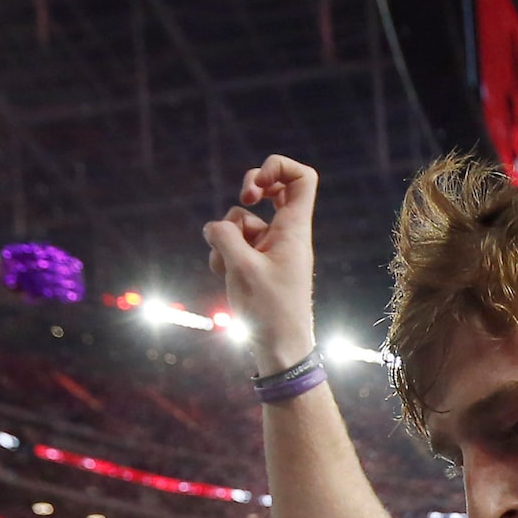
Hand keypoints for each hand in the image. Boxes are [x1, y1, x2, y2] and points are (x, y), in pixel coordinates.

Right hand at [202, 155, 318, 373]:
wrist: (279, 350)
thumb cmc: (270, 312)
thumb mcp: (242, 268)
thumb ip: (225, 237)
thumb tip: (214, 226)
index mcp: (294, 231)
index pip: (302, 179)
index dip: (278, 167)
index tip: (257, 183)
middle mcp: (286, 236)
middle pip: (273, 190)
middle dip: (249, 189)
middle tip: (246, 199)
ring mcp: (270, 250)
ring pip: (242, 223)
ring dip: (227, 236)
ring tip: (229, 266)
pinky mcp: (257, 266)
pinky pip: (235, 247)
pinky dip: (224, 256)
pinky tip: (225, 277)